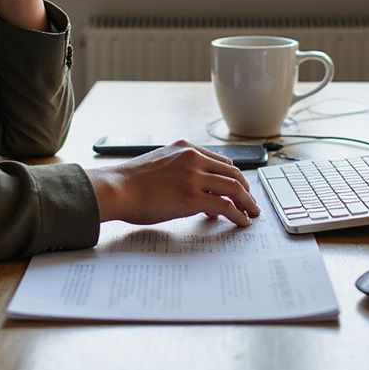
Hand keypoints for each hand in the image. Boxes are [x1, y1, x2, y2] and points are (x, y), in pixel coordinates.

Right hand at [85, 141, 261, 227]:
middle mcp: (192, 157)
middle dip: (245, 189)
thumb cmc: (130, 181)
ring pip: (234, 187)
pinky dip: (238, 214)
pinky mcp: (192, 198)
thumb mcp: (159, 163)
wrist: (116, 188)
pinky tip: (241, 221)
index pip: (219, 161)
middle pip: (232, 172)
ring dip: (247, 202)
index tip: (238, 188)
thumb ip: (178, 170)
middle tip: (250, 202)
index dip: (233, 177)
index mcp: (184, 147)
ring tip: (252, 213)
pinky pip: (226, 205)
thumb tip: (192, 189)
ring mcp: (194, 177)